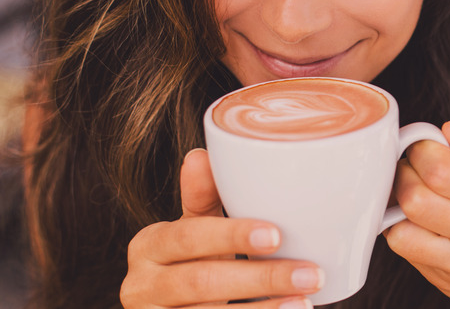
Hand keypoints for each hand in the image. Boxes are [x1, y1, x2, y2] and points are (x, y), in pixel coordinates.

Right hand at [120, 149, 322, 307]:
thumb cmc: (192, 264)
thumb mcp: (195, 232)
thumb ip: (202, 198)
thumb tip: (201, 154)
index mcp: (148, 245)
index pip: (189, 236)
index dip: (231, 236)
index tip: (276, 235)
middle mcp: (139, 285)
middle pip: (202, 281)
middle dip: (261, 278)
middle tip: (310, 273)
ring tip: (305, 301)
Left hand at [386, 122, 449, 307]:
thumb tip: (448, 131)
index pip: (444, 170)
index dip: (422, 151)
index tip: (426, 148)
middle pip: (417, 198)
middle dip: (404, 174)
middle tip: (414, 169)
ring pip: (403, 229)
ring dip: (397, 203)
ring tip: (413, 194)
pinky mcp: (446, 280)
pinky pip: (404, 248)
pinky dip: (400, 228)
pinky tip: (416, 220)